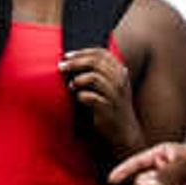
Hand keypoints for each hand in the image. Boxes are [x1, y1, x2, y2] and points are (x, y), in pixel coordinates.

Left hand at [62, 44, 141, 158]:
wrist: (124, 132)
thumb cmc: (112, 106)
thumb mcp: (111, 86)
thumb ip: (99, 72)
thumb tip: (73, 60)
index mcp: (120, 72)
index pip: (102, 53)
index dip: (83, 52)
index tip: (68, 55)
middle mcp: (120, 81)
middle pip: (96, 63)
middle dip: (75, 62)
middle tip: (61, 67)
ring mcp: (115, 95)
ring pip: (94, 78)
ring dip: (77, 79)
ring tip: (70, 85)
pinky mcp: (108, 110)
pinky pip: (91, 97)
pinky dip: (81, 95)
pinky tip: (77, 97)